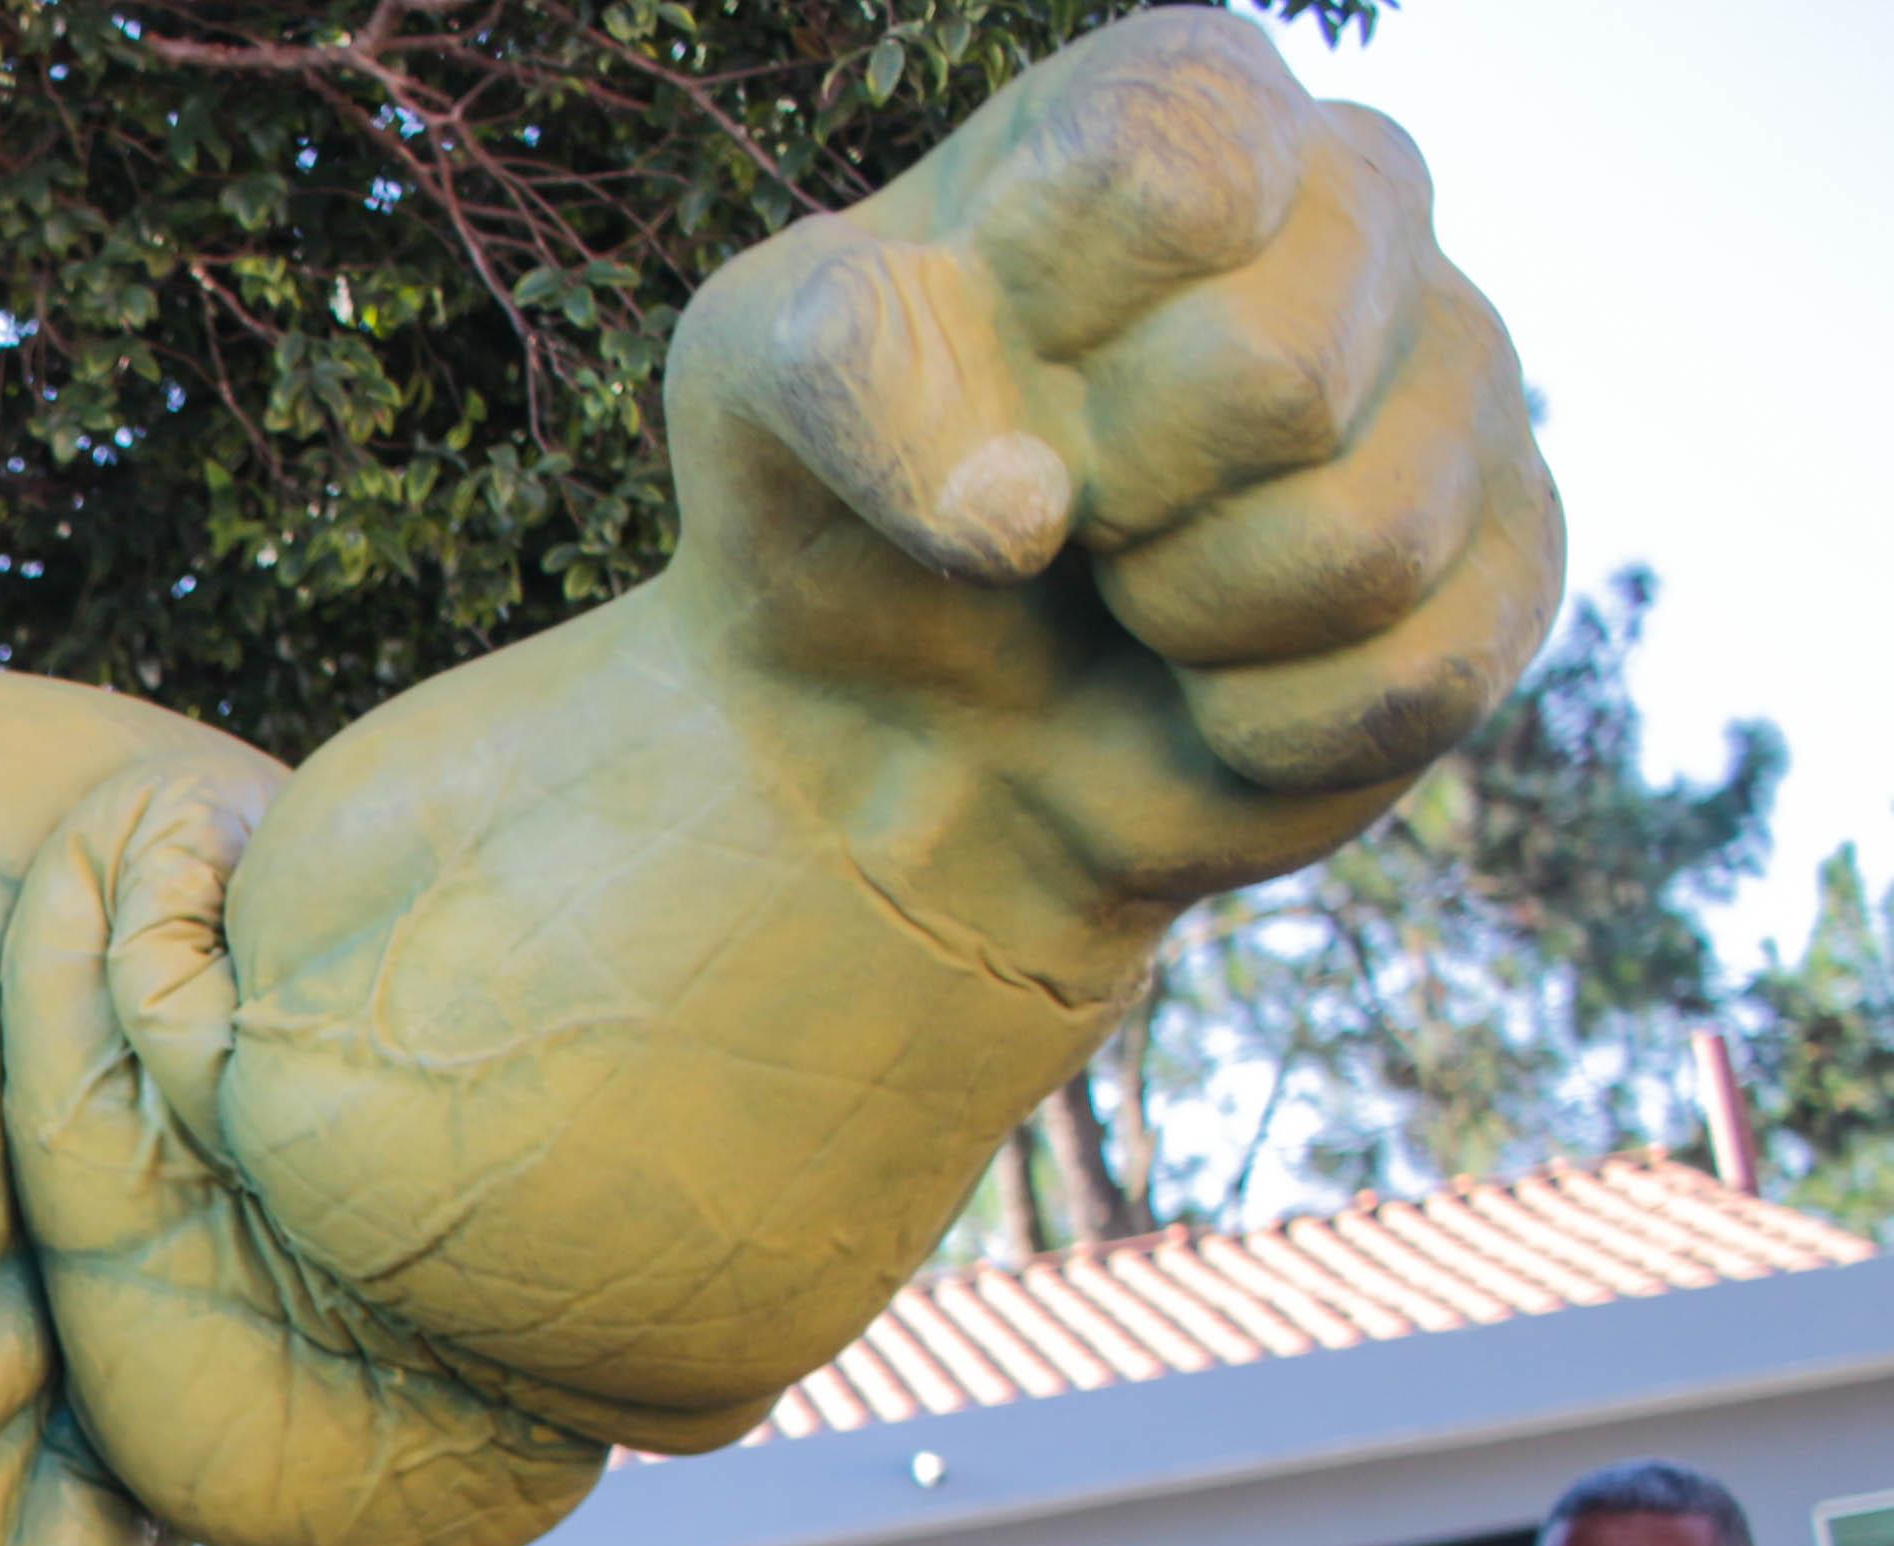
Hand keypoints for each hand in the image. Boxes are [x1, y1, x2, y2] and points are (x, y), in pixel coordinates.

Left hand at [668, 8, 1556, 904]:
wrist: (886, 725)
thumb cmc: (833, 504)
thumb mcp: (753, 390)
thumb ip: (843, 362)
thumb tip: (1021, 510)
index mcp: (1188, 104)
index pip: (1178, 176)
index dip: (1046, 327)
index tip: (985, 369)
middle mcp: (1360, 204)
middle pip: (1279, 376)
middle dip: (1115, 498)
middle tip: (1059, 512)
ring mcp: (1458, 379)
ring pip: (1363, 541)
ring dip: (1184, 616)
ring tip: (1127, 590)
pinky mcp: (1505, 565)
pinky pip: (1409, 677)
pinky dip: (1253, 728)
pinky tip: (1203, 685)